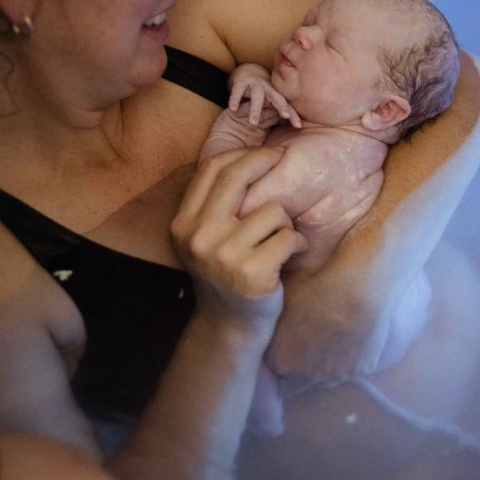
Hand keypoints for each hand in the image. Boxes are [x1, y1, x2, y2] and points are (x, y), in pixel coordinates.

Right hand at [171, 148, 306, 328]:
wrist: (229, 327)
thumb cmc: (226, 274)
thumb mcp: (205, 239)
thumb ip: (213, 205)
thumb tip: (246, 156)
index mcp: (183, 224)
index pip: (211, 170)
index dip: (241, 154)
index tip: (264, 152)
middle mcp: (199, 236)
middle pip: (237, 177)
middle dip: (265, 161)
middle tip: (283, 157)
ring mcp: (224, 254)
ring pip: (273, 210)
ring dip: (284, 224)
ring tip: (278, 243)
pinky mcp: (252, 272)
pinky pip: (288, 237)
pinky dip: (296, 245)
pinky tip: (288, 258)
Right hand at [229, 63, 301, 127]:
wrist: (248, 75)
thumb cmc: (264, 95)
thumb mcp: (272, 104)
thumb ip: (280, 115)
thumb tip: (296, 129)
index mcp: (277, 96)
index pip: (287, 106)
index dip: (293, 115)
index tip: (299, 126)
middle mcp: (268, 89)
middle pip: (277, 97)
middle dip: (281, 106)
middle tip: (285, 116)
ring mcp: (255, 85)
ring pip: (257, 96)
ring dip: (256, 108)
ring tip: (254, 122)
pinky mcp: (241, 83)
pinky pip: (238, 91)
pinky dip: (235, 99)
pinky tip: (233, 108)